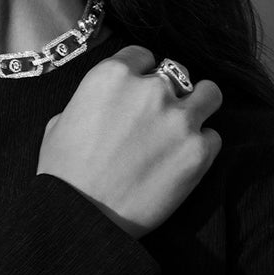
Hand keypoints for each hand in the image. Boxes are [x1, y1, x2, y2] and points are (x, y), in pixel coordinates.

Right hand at [37, 45, 221, 237]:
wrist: (81, 218)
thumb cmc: (62, 174)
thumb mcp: (60, 122)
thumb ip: (89, 102)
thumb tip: (99, 105)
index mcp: (112, 75)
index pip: (143, 55)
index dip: (140, 74)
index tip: (138, 92)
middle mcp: (150, 89)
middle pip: (178, 72)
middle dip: (170, 90)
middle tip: (161, 114)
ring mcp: (179, 119)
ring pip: (210, 94)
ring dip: (200, 106)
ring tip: (188, 125)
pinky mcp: (198, 152)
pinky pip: (213, 137)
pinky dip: (201, 147)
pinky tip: (183, 161)